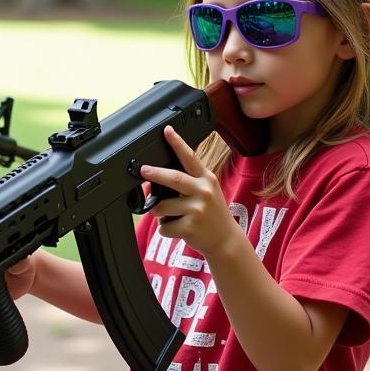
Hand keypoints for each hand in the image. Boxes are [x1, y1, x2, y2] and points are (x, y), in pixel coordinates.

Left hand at [141, 125, 236, 256]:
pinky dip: (165, 229)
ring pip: (161, 206)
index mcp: (206, 179)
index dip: (178, 143)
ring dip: (157, 212)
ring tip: (170, 215)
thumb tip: (156, 176)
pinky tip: (177, 228)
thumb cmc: (211, 213)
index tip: (167, 130)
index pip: (190, 157)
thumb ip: (187, 181)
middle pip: (173, 178)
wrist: (225, 239)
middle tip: (143, 170)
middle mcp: (203, 191)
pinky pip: (164, 227)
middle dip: (155, 173)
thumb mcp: (206, 190)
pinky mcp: (190, 226)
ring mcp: (197, 210)